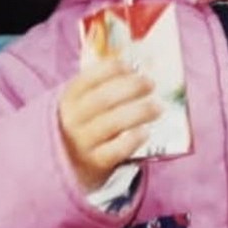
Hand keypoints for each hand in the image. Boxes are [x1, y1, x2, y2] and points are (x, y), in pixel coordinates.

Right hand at [58, 59, 160, 190]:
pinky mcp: (96, 162)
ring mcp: (83, 142)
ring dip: (139, 112)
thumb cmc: (86, 122)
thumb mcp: (85, 101)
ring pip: (111, 124)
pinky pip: (116, 150)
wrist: (71, 161)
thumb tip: (140, 66)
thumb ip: (105, 84)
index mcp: (70, 98)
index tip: (132, 67)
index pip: (88, 79)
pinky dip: (133, 140)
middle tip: (151, 84)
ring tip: (158, 107)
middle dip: (130, 88)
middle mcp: (73, 119)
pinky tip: (146, 131)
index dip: (111, 70)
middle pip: (102, 99)